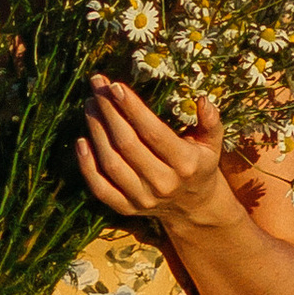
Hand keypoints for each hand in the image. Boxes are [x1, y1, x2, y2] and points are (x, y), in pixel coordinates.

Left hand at [77, 78, 226, 233]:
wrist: (193, 207)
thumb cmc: (199, 164)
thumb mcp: (212, 144)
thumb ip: (211, 122)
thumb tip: (203, 100)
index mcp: (185, 164)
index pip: (153, 133)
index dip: (132, 108)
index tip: (115, 86)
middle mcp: (163, 183)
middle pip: (127, 144)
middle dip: (109, 112)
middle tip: (97, 86)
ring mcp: (143, 198)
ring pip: (111, 163)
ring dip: (96, 132)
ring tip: (91, 105)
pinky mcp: (126, 208)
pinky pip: (100, 188)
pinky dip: (87, 166)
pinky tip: (81, 141)